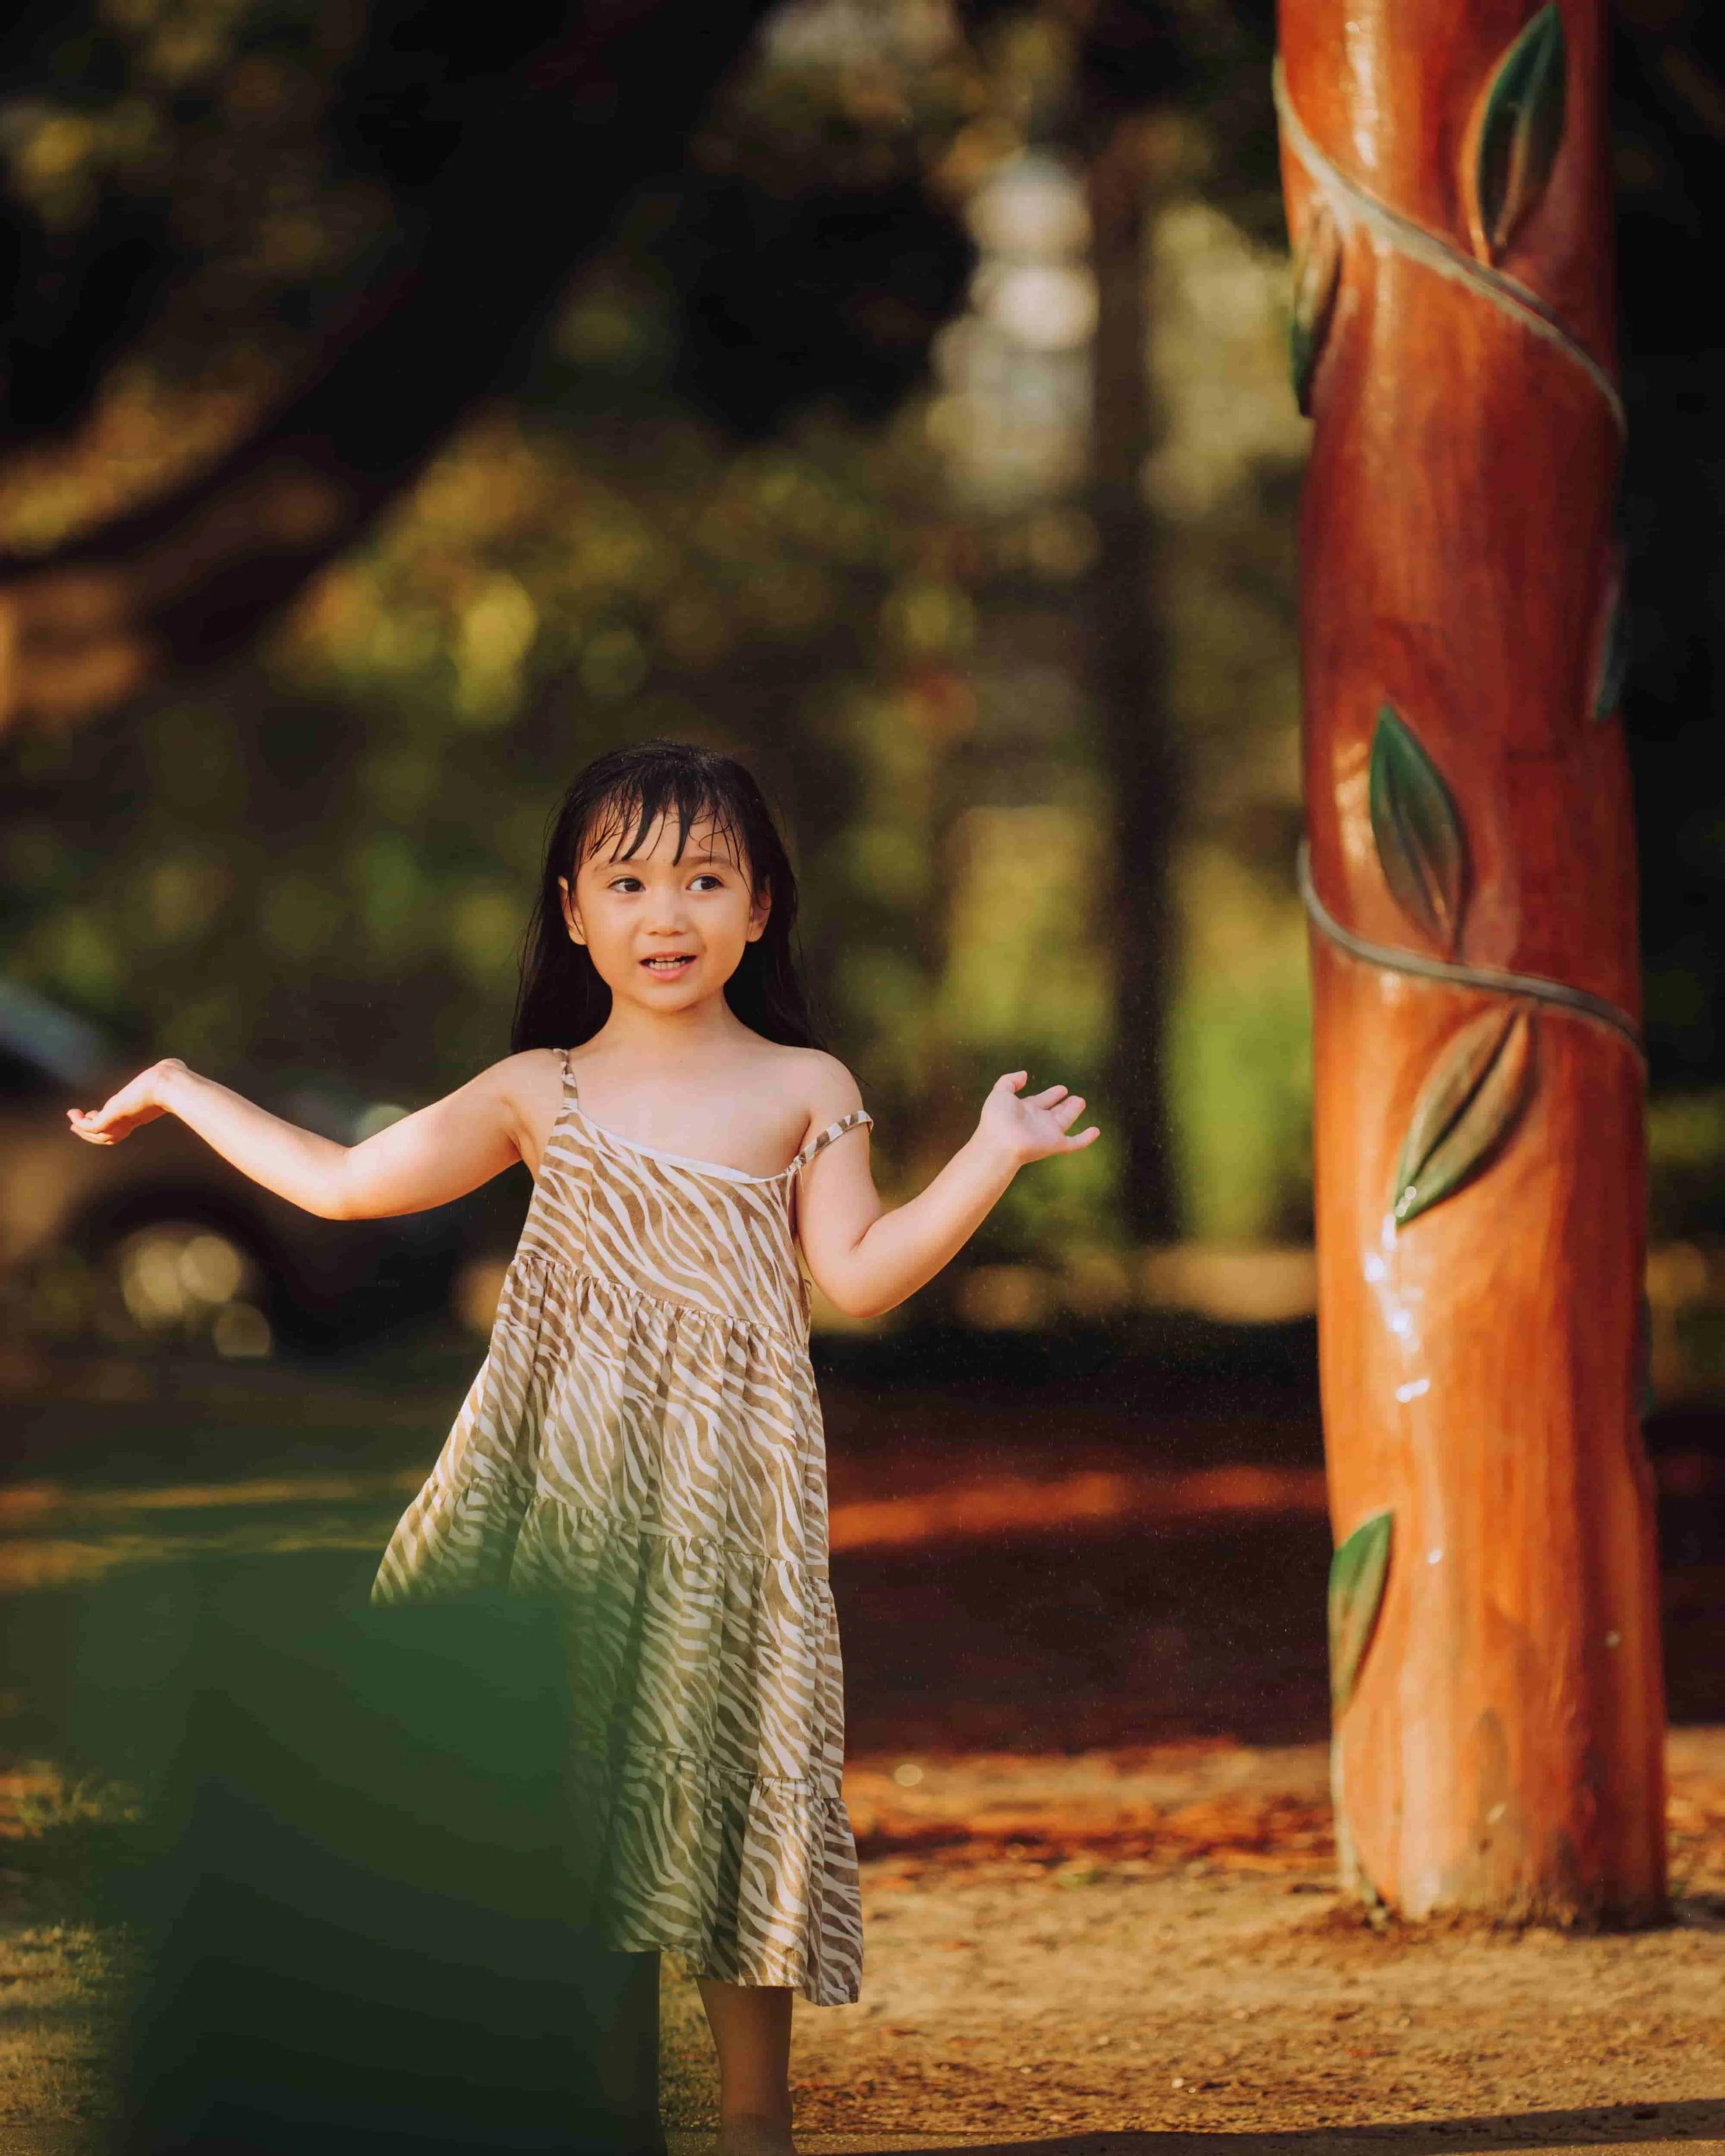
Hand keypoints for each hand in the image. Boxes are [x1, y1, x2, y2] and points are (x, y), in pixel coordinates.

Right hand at [67, 1059, 186, 1145]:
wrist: (169, 1083)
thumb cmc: (172, 1078)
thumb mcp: (165, 1078)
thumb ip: (166, 1073)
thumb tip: (171, 1064)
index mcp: (141, 1113)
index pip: (121, 1126)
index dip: (108, 1125)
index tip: (96, 1115)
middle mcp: (131, 1120)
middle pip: (108, 1135)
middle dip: (91, 1133)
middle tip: (77, 1126)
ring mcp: (122, 1120)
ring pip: (99, 1134)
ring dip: (83, 1129)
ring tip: (72, 1119)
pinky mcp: (113, 1115)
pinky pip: (92, 1126)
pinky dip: (80, 1123)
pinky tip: (72, 1114)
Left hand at [976, 1071, 1099, 1166]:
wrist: (1002, 1143)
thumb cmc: (998, 1119)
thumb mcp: (1000, 1093)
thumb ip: (1009, 1081)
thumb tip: (1024, 1074)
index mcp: (1025, 1110)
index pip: (1041, 1101)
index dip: (1051, 1095)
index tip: (1062, 1089)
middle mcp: (1038, 1121)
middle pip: (1054, 1111)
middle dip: (1064, 1104)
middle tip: (1073, 1097)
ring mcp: (1048, 1133)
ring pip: (1065, 1121)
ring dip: (1073, 1112)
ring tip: (1080, 1101)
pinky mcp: (1056, 1144)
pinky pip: (1075, 1142)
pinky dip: (1086, 1138)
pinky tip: (1096, 1132)